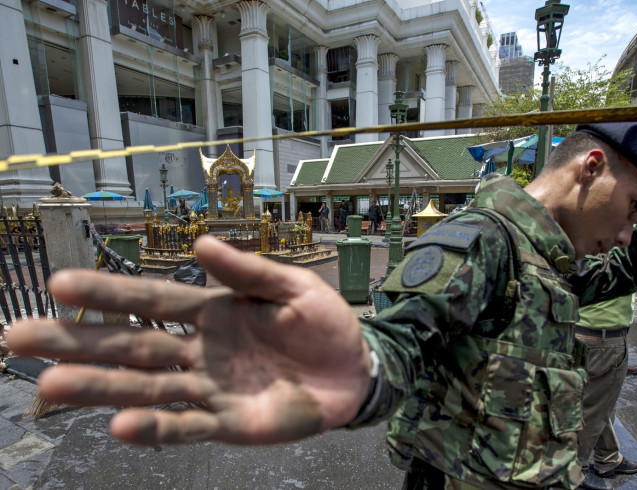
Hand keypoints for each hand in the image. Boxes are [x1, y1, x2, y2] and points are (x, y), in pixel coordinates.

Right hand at [7, 235, 370, 445]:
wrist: (354, 369)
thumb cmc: (323, 323)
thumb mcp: (293, 287)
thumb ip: (248, 271)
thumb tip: (200, 244)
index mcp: (212, 311)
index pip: (151, 300)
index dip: (109, 294)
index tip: (60, 285)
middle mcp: (199, 350)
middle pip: (131, 346)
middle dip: (78, 343)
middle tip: (19, 338)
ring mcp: (210, 388)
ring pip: (147, 388)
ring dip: (100, 389)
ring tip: (51, 387)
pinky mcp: (228, 423)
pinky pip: (187, 426)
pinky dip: (156, 429)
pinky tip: (120, 426)